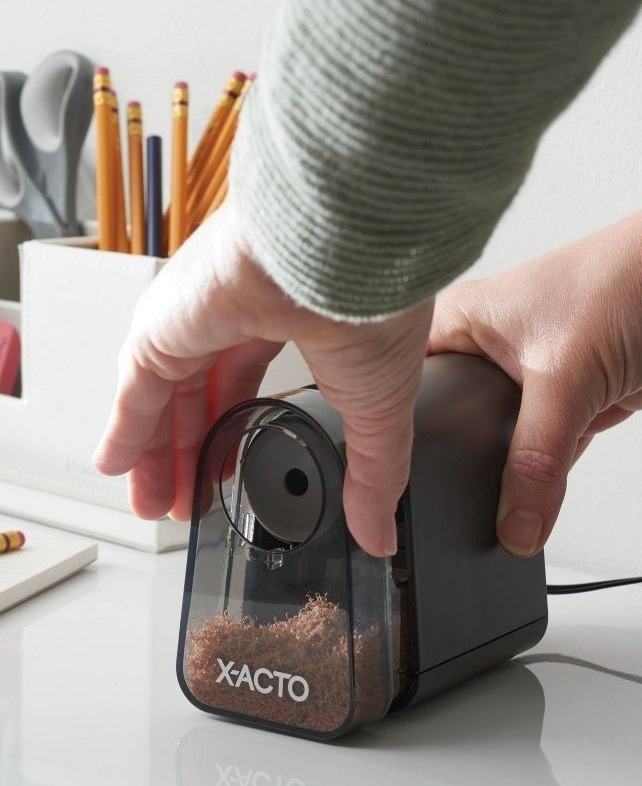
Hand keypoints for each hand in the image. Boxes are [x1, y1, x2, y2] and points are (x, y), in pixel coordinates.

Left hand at [93, 202, 432, 556]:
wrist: (343, 250)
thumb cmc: (373, 306)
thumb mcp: (376, 411)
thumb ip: (372, 477)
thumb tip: (380, 535)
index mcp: (289, 322)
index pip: (246, 382)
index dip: (234, 431)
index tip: (229, 471)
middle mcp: (235, 315)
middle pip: (199, 396)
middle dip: (192, 453)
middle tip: (187, 501)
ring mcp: (197, 317)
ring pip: (165, 395)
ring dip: (157, 453)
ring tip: (157, 505)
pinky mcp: (166, 324)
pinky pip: (135, 386)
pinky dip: (124, 427)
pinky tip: (116, 466)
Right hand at [429, 190, 641, 556]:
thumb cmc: (626, 281)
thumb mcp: (564, 378)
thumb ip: (536, 461)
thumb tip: (515, 525)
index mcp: (462, 323)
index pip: (410, 389)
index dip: (400, 435)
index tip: (398, 483)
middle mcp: (487, 349)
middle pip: (456, 425)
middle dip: (462, 463)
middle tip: (449, 503)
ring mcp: (529, 375)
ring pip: (506, 443)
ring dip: (514, 471)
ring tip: (503, 503)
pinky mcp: (567, 397)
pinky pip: (545, 449)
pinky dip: (548, 471)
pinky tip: (542, 491)